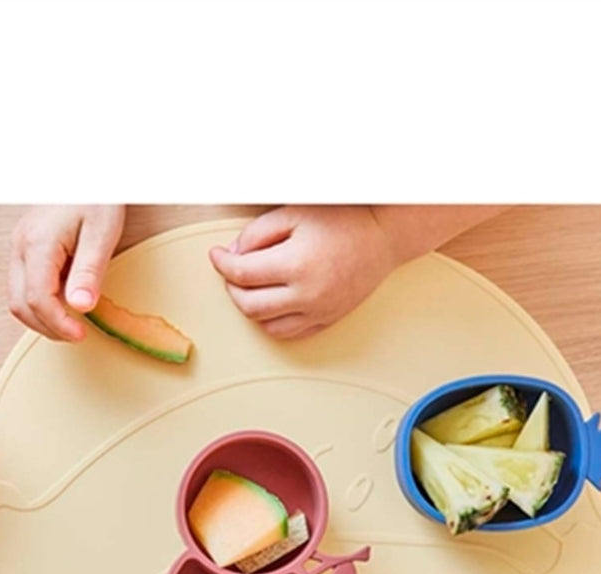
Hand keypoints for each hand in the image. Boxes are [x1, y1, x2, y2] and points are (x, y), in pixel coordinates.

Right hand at [8, 205, 125, 341]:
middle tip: (77, 334)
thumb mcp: (102, 232)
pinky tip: (64, 302)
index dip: (58, 324)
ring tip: (72, 323)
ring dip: (42, 318)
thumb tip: (80, 307)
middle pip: (20, 304)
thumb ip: (89, 271)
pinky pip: (24, 287)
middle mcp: (20, 246)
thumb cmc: (95, 196)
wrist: (84, 172)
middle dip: (48, 327)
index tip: (81, 335)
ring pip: (17, 299)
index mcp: (38, 243)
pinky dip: (41, 303)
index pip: (37, 299)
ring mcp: (19, 248)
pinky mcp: (24, 250)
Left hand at [208, 206, 396, 338]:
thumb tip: (234, 255)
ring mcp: (319, 312)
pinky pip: (290, 333)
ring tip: (252, 287)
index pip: (242, 274)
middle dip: (233, 288)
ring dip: (252, 308)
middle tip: (231, 271)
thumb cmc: (342, 219)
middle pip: (250, 306)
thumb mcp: (294, 214)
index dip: (222, 264)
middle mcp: (307, 295)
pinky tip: (272, 302)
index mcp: (296, 265)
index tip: (216, 255)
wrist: (384, 236)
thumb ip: (258, 234)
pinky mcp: (328, 320)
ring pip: (268, 326)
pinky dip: (273, 321)